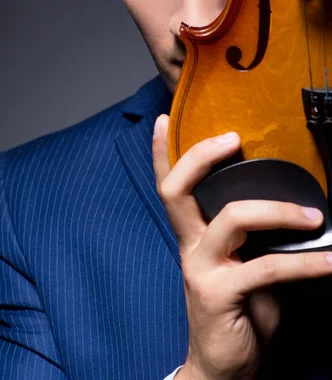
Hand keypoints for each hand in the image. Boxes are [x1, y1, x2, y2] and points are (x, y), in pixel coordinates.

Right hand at [153, 114, 331, 379]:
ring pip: (231, 218)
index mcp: (192, 236)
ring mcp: (201, 269)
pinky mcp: (219, 294)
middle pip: (177, 190)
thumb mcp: (241, 266)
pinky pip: (266, 268)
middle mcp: (189, 246)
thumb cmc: (236, 310)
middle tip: (232, 139)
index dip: (161, 153)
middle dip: (200, 157)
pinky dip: (304, 263)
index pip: (169, 187)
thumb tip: (288, 205)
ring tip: (311, 214)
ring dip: (276, 210)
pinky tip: (329, 262)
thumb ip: (251, 238)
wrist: (222, 367)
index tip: (162, 120)